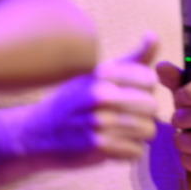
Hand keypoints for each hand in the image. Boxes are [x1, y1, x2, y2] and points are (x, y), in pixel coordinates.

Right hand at [17, 33, 161, 167]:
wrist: (36, 133)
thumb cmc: (73, 102)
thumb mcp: (98, 76)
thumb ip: (132, 59)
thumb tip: (154, 36)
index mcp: (103, 73)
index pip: (149, 79)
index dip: (144, 91)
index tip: (129, 96)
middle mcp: (101, 94)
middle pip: (152, 106)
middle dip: (144, 115)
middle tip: (126, 118)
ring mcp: (99, 121)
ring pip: (148, 129)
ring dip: (138, 135)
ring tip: (121, 133)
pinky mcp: (98, 146)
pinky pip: (136, 151)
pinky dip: (129, 153)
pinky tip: (113, 147)